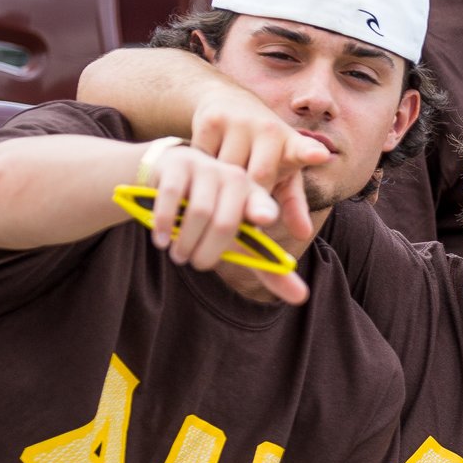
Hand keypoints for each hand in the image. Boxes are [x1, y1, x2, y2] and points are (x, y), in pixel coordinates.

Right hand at [144, 142, 309, 305]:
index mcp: (256, 198)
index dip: (263, 211)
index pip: (263, 206)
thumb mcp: (241, 240)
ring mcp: (207, 168)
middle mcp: (235, 179)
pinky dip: (164, 223)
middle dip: (207, 252)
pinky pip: (172, 196)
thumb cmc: (215, 215)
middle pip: (224, 223)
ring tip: (179, 255)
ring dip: (185, 242)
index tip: (264, 218)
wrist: (175, 178)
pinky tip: (160, 240)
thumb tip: (302, 298)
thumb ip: (267, 267)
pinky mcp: (178, 164)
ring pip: (198, 213)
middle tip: (195, 263)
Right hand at [186, 87, 331, 243]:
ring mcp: (240, 122)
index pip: (303, 151)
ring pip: (227, 171)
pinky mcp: (212, 120)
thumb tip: (304, 235)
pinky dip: (202, 170)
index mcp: (291, 146)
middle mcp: (270, 129)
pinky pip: (203, 159)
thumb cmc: (264, 151)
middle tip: (244, 197)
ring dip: (222, 184)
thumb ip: (293, 204)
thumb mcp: (282, 174)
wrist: (231, 103)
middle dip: (249, 195)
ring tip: (225, 178)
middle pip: (257, 179)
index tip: (320, 155)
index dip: (311, 153)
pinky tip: (208, 164)